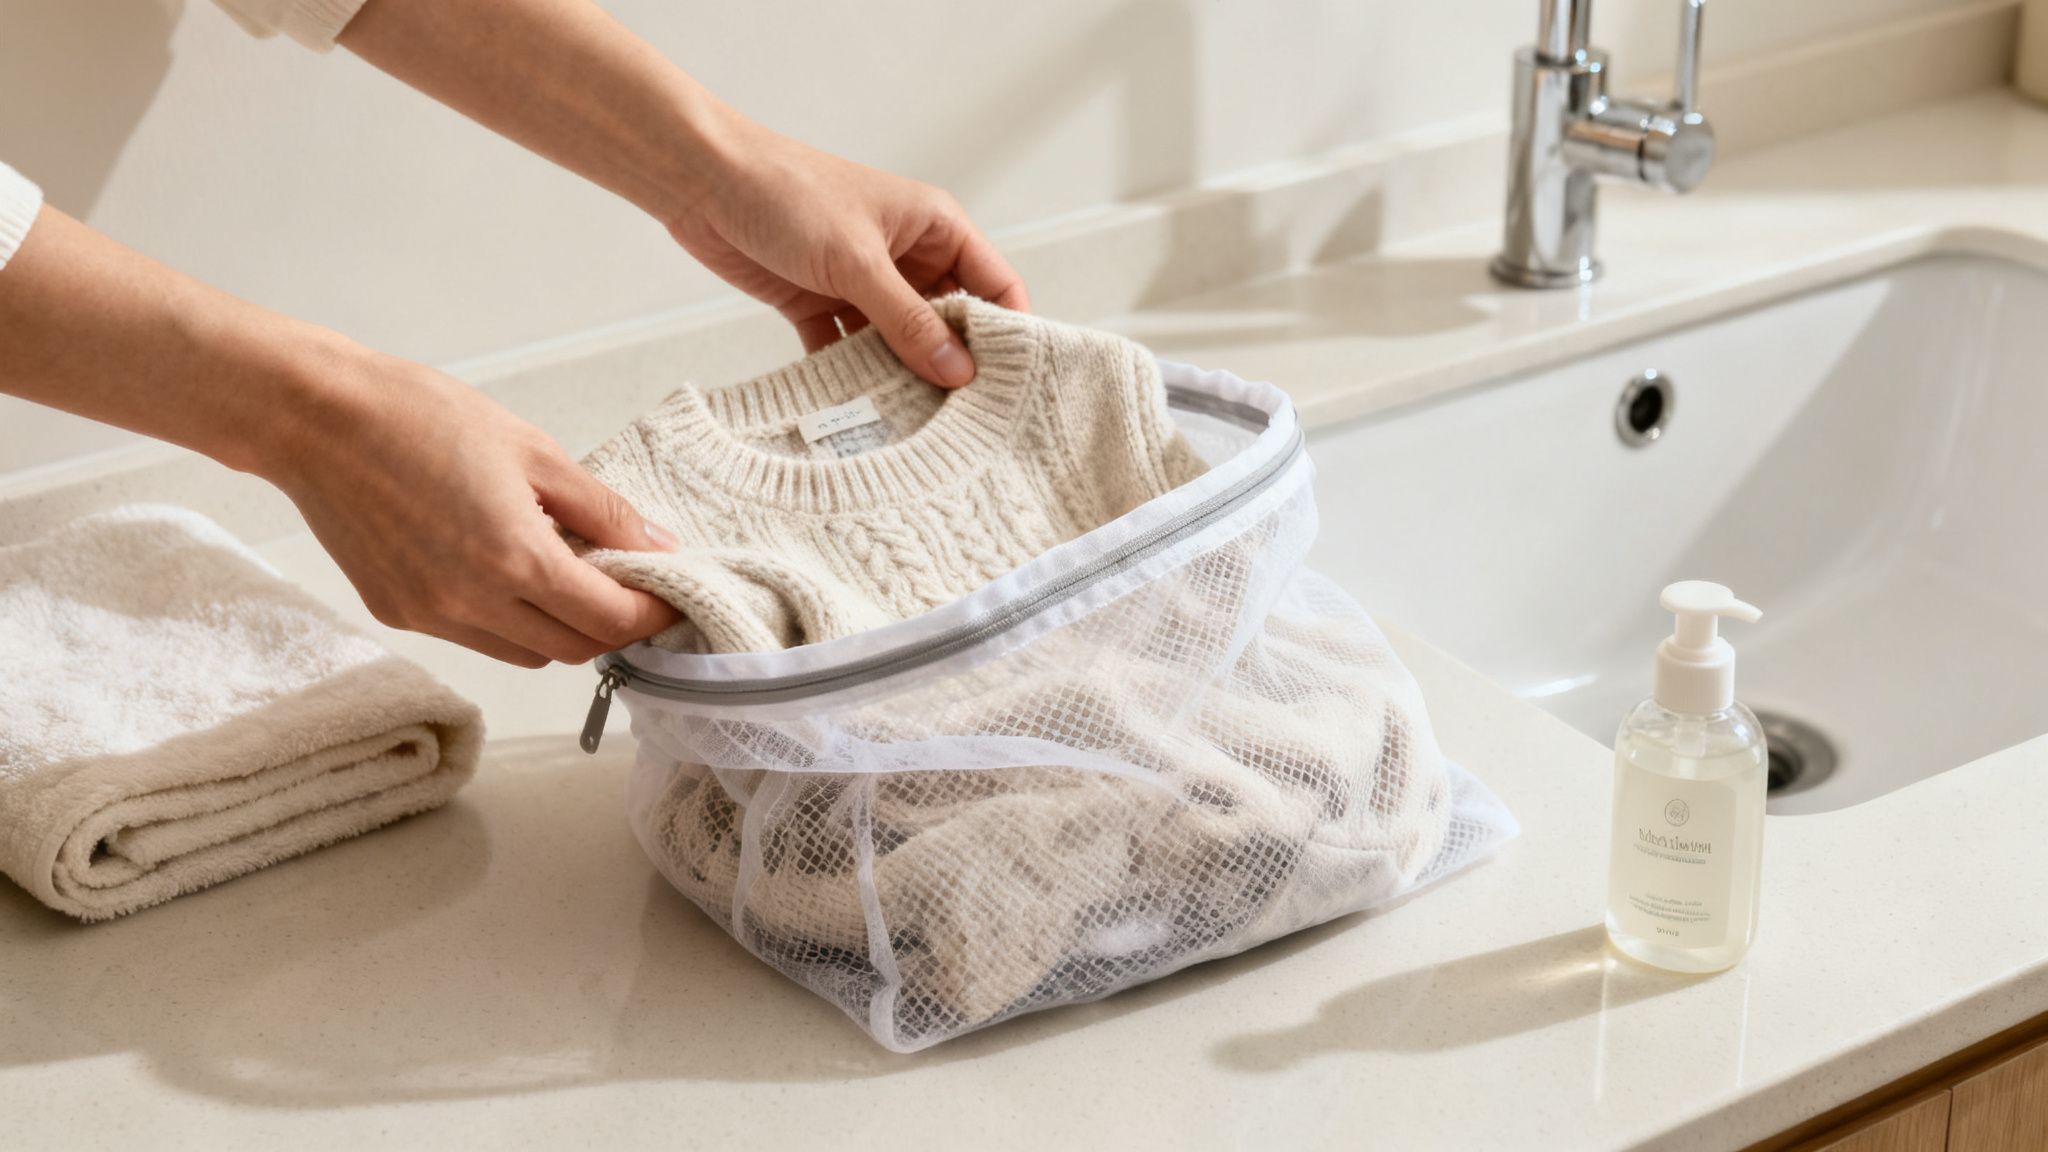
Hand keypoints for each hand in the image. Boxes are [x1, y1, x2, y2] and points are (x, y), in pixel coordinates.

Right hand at [269, 351, 680, 667]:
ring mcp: (430, 615)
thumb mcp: (534, 451)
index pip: (610, 620)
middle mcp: (471, 602)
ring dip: (559, 628)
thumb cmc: (422, 418)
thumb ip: (601, 509)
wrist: (317, 419)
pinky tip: (503, 569)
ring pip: (526, 654)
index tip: (671, 597)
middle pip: (574, 650)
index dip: (651, 614)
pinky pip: (475, 638)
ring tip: (562, 572)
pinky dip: (506, 619)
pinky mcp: (397, 614)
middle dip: (610, 625)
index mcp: (515, 559)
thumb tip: (656, 547)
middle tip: (624, 583)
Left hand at [668, 119, 1029, 387]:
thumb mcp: (857, 262)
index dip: (1008, 332)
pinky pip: (848, 351)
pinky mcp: (820, 303)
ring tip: (912, 426)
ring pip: (898, 343)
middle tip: (962, 421)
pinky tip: (854, 412)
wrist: (702, 181)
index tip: (1011, 384)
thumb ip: (908, 321)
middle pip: (949, 322)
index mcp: (934, 228)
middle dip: (952, 366)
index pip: (995, 284)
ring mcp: (863, 282)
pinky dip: (850, 378)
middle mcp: (907, 257)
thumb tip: (958, 371)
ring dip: (900, 378)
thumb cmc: (788, 193)